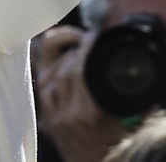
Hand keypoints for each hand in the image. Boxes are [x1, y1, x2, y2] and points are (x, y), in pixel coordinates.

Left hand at [34, 26, 127, 161]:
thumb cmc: (118, 148)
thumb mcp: (132, 123)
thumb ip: (134, 99)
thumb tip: (140, 75)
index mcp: (91, 113)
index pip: (82, 69)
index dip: (86, 47)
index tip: (94, 35)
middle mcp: (70, 114)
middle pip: (66, 69)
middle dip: (76, 51)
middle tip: (88, 42)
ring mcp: (56, 117)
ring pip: (51, 77)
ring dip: (64, 62)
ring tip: (79, 55)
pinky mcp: (47, 121)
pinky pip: (44, 91)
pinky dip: (53, 78)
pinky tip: (65, 73)